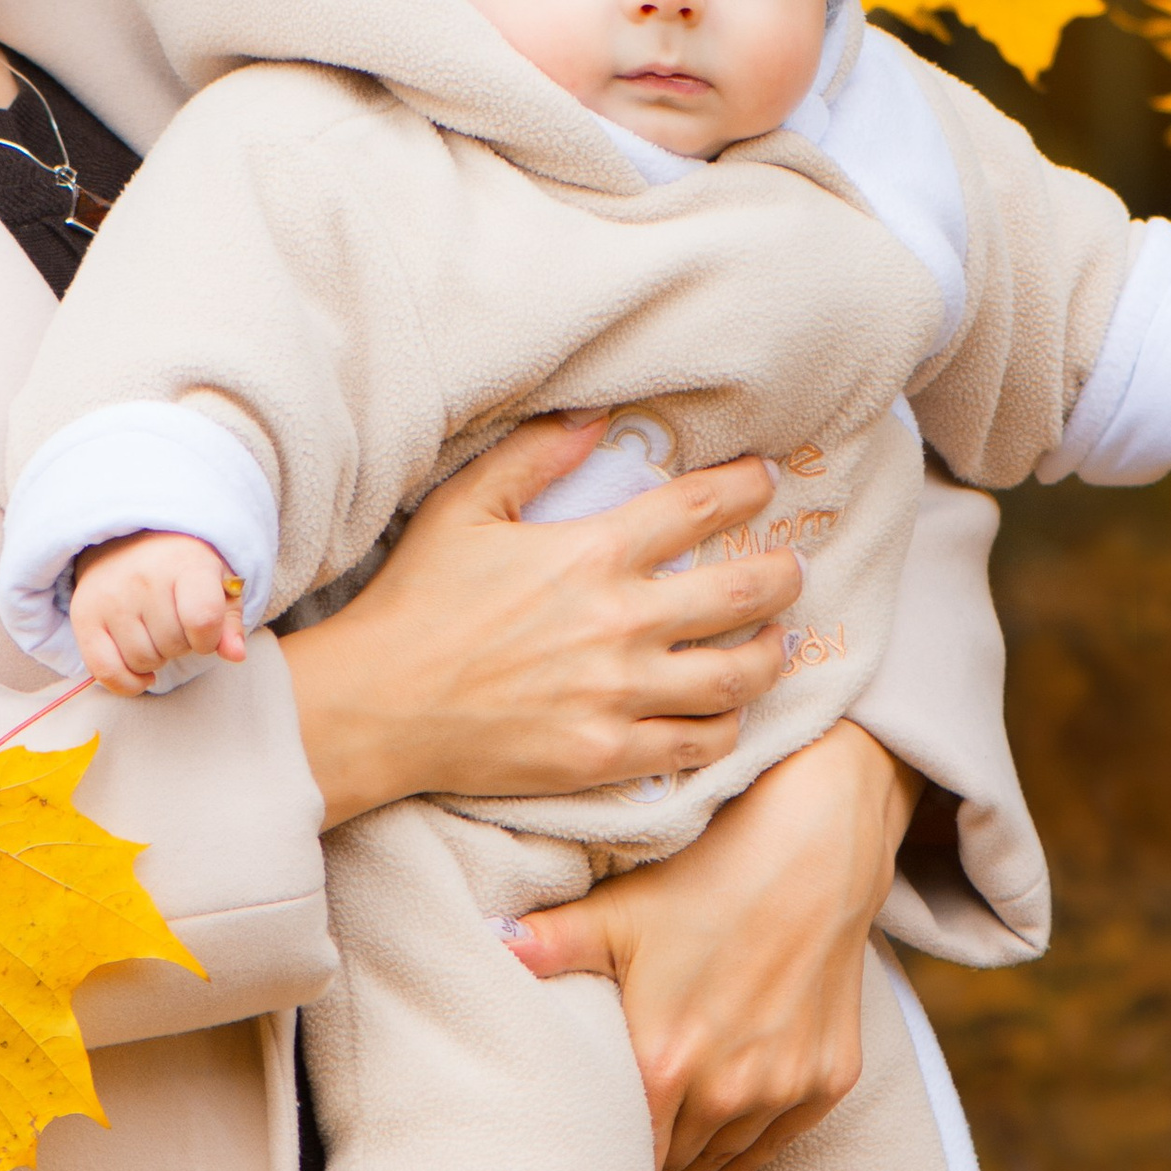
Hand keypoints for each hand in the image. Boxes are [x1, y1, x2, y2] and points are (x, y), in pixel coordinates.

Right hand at [70, 531, 245, 695]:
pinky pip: (106, 672)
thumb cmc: (181, 568)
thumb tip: (235, 655)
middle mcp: (143, 578)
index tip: (205, 630)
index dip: (209, 638)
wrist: (127, 540)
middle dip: (181, 645)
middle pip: (172, 645)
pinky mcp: (84, 616)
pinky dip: (127, 682)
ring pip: (142, 661)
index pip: (202, 618)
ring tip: (155, 632)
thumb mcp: (216, 583)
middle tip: (175, 623)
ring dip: (155, 659)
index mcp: (184, 563)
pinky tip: (140, 671)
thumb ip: (229, 621)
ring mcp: (110, 597)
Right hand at [278, 415, 799, 829]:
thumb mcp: (464, 510)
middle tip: (792, 572)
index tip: (766, 481)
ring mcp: (619, 694)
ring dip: (770, 656)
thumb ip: (533, 457)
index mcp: (591, 554)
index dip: (746, 488)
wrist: (379, 707)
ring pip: (736, 677)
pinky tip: (727, 713)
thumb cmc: (416, 602)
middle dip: (783, 577)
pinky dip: (727, 727)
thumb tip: (596, 415)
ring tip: (776, 644)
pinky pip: (699, 745)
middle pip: (741, 595)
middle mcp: (620, 624)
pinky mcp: (609, 755)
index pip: (698, 508)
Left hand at [503, 718, 921, 1170]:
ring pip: (724, 1160)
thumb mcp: (619, 911)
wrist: (814, 851)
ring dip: (693, 1166)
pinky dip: (746, 1159)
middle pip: (674, 1164)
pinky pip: (778, 1145)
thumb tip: (485, 943)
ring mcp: (782, 1088)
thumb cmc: (707, 875)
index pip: (624, 1153)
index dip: (601, 1160)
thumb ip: (549, 942)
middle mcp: (725, 1090)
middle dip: (645, 1165)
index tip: (584, 1157)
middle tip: (614, 1167)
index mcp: (663, 1062)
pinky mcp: (828, 1080)